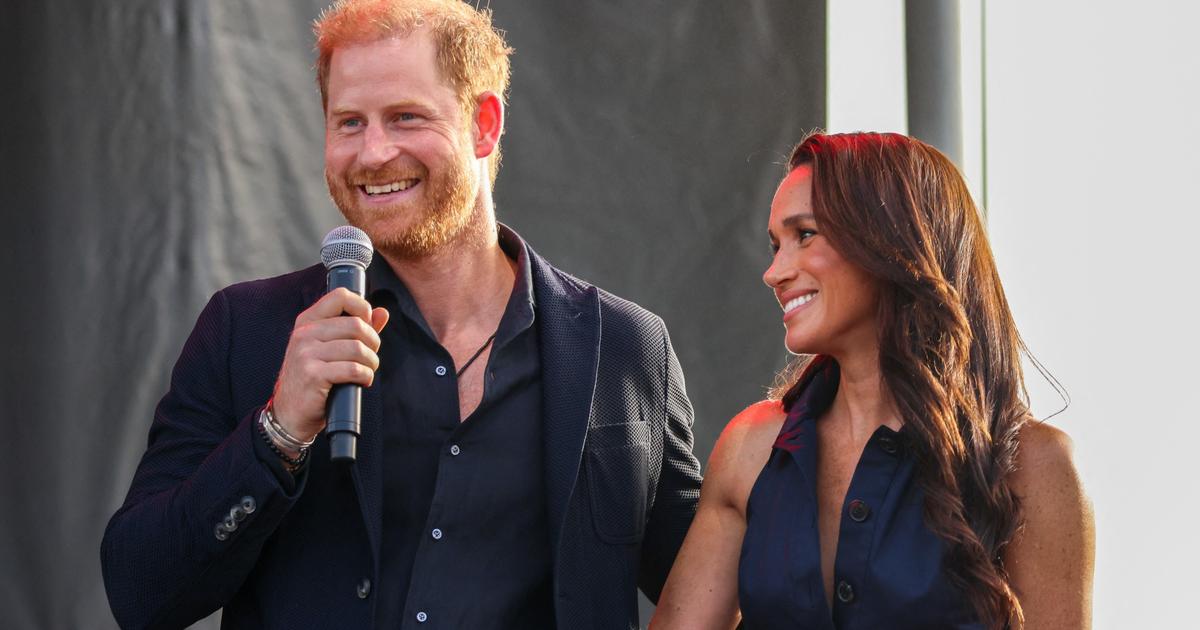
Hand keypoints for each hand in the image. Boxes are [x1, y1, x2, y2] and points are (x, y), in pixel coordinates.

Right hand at [270, 288, 388, 443]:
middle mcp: (304, 334)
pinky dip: (365, 376)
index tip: (368, 325)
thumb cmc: (314, 379)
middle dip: (373, 342)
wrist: (290, 413)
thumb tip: (382, 312)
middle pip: (356, 325)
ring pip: (357, 348)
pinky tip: (362, 381)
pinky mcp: (313, 375)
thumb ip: (356, 330)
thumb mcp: (329, 349)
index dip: (362, 308)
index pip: (340, 296)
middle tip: (370, 356)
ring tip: (367, 370)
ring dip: (371, 362)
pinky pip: (353, 369)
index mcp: (307, 321)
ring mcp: (306, 354)